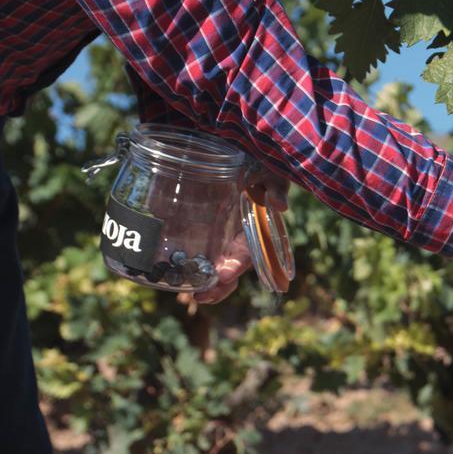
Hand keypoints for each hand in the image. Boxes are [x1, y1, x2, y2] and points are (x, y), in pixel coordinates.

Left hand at [192, 169, 288, 304]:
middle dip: (217, 287)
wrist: (244, 156)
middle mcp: (239, 240)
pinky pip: (197, 252)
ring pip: (213, 267)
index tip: (224, 276)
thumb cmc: (262, 167)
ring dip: (202, 282)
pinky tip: (172, 272)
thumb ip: (275, 189)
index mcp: (256, 231)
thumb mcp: (271, 175)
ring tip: (186, 293)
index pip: (248, 254)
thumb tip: (280, 205)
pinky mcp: (204, 232)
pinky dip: (187, 264)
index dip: (237, 266)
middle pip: (230, 270)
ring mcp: (221, 238)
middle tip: (200, 296)